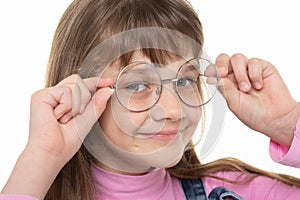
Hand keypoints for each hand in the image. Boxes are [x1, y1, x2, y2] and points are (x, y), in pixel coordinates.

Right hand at [1, 74, 113, 198]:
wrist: (53, 153)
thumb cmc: (66, 142)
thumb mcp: (87, 120)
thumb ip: (97, 104)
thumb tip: (109, 89)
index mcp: (63, 101)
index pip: (81, 84)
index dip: (97, 81)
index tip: (110, 82)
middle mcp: (54, 95)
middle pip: (79, 81)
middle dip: (84, 99)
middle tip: (74, 117)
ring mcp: (47, 94)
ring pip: (75, 85)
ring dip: (76, 106)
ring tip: (64, 120)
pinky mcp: (40, 95)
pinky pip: (66, 91)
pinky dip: (67, 106)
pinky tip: (57, 117)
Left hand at [216, 53, 299, 146]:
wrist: (275, 118)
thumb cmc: (253, 113)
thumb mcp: (234, 103)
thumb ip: (225, 89)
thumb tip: (213, 76)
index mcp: (226, 83)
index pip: (215, 70)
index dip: (212, 69)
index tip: (210, 74)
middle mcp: (235, 75)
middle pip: (224, 59)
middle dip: (221, 64)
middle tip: (223, 73)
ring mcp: (248, 70)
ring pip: (237, 58)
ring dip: (240, 74)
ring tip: (246, 88)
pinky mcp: (262, 67)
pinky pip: (253, 62)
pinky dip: (254, 74)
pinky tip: (259, 86)